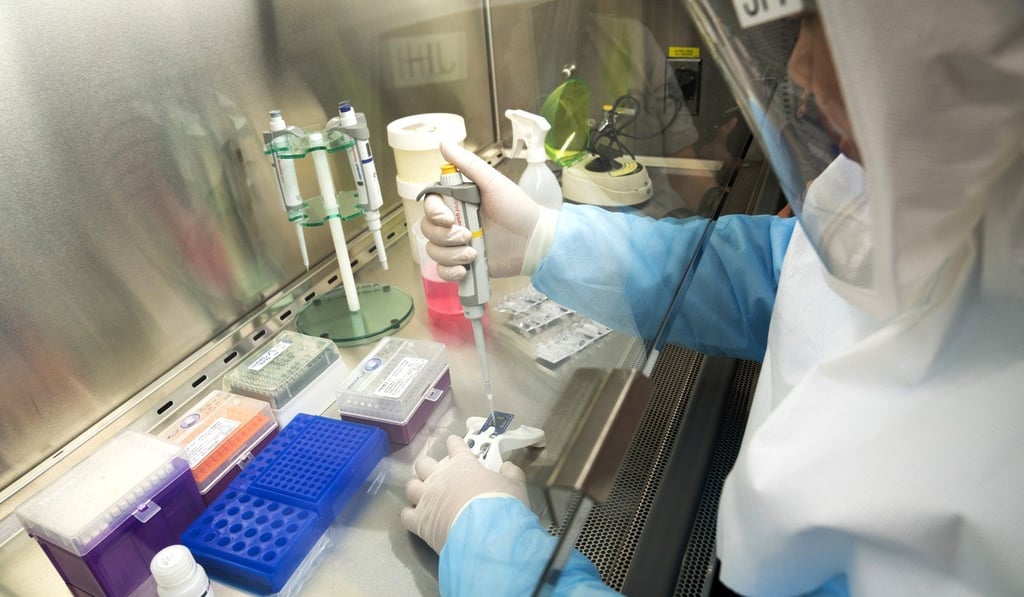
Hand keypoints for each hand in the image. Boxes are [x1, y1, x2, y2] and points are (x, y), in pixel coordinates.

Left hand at [401, 435, 528, 553]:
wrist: (486, 535)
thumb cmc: (502, 505)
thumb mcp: (515, 486)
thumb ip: (511, 474)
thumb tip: (506, 466)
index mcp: (462, 464)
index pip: (454, 445)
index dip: (454, 444)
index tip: (454, 444)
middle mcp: (439, 477)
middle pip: (423, 464)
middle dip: (428, 467)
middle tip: (437, 475)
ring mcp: (426, 498)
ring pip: (410, 486)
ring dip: (417, 489)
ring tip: (424, 495)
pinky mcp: (419, 521)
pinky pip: (406, 514)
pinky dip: (410, 515)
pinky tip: (417, 518)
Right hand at [420, 142, 556, 278]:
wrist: (535, 242)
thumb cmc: (518, 210)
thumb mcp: (493, 183)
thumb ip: (468, 165)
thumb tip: (445, 144)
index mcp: (459, 201)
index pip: (429, 205)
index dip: (433, 213)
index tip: (447, 219)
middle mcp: (455, 222)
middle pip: (427, 229)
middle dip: (444, 236)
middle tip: (467, 236)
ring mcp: (459, 244)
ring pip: (433, 251)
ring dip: (450, 255)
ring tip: (472, 254)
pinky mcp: (464, 264)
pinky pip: (442, 271)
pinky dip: (449, 271)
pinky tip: (464, 269)